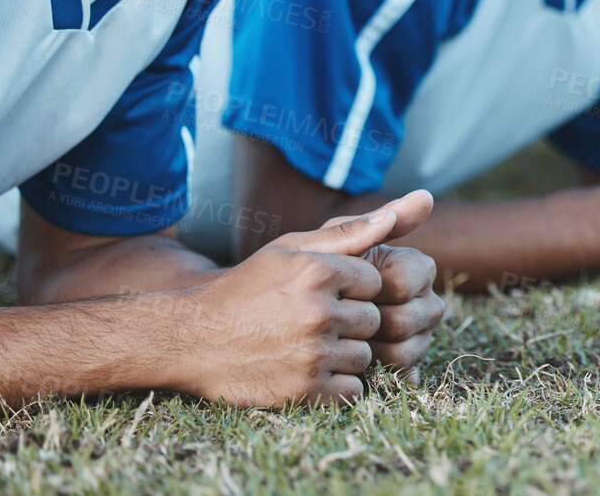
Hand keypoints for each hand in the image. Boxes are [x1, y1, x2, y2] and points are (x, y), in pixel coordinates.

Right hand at [172, 194, 433, 405]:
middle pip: (373, 320)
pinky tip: (307, 372)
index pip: (375, 283)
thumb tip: (408, 207)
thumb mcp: (291, 249)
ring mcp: (313, 353)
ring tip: (304, 346)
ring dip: (343, 356)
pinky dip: (337, 386)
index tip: (322, 294)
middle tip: (310, 323)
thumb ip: (350, 232)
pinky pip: (353, 390)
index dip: (351, 290)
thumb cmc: (246, 289)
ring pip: (365, 356)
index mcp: (319, 270)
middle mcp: (319, 310)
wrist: (191, 338)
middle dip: (350, 323)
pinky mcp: (305, 391)